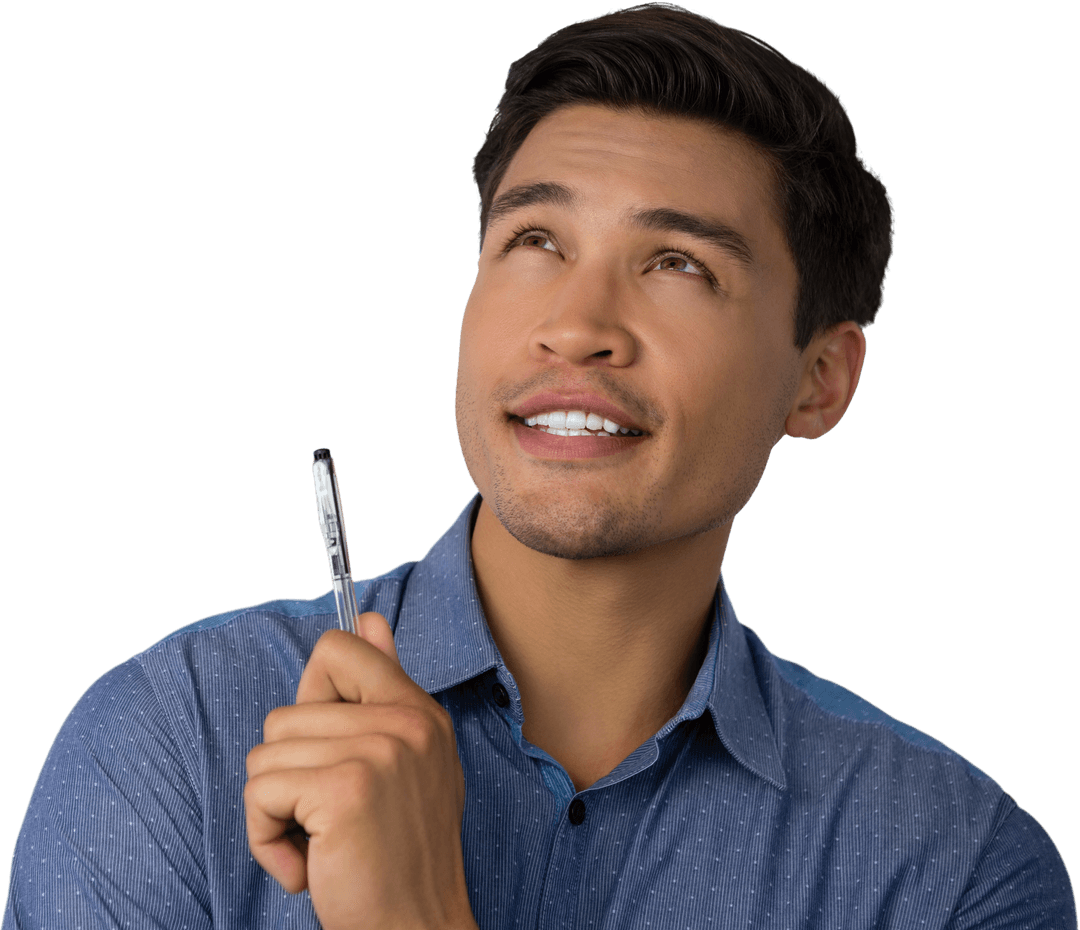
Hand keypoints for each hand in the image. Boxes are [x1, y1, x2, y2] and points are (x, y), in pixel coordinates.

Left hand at [244, 613, 477, 929]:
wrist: (415, 927)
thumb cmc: (399, 855)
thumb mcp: (407, 763)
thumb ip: (383, 690)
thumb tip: (369, 619)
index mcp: (418, 710)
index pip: (341, 648)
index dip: (313, 694)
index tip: (326, 747)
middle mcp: (405, 722)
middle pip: (285, 714)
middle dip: (288, 775)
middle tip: (328, 818)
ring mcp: (379, 751)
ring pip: (265, 755)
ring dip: (274, 811)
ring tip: (319, 843)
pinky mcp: (345, 790)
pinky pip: (260, 794)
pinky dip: (266, 838)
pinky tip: (306, 865)